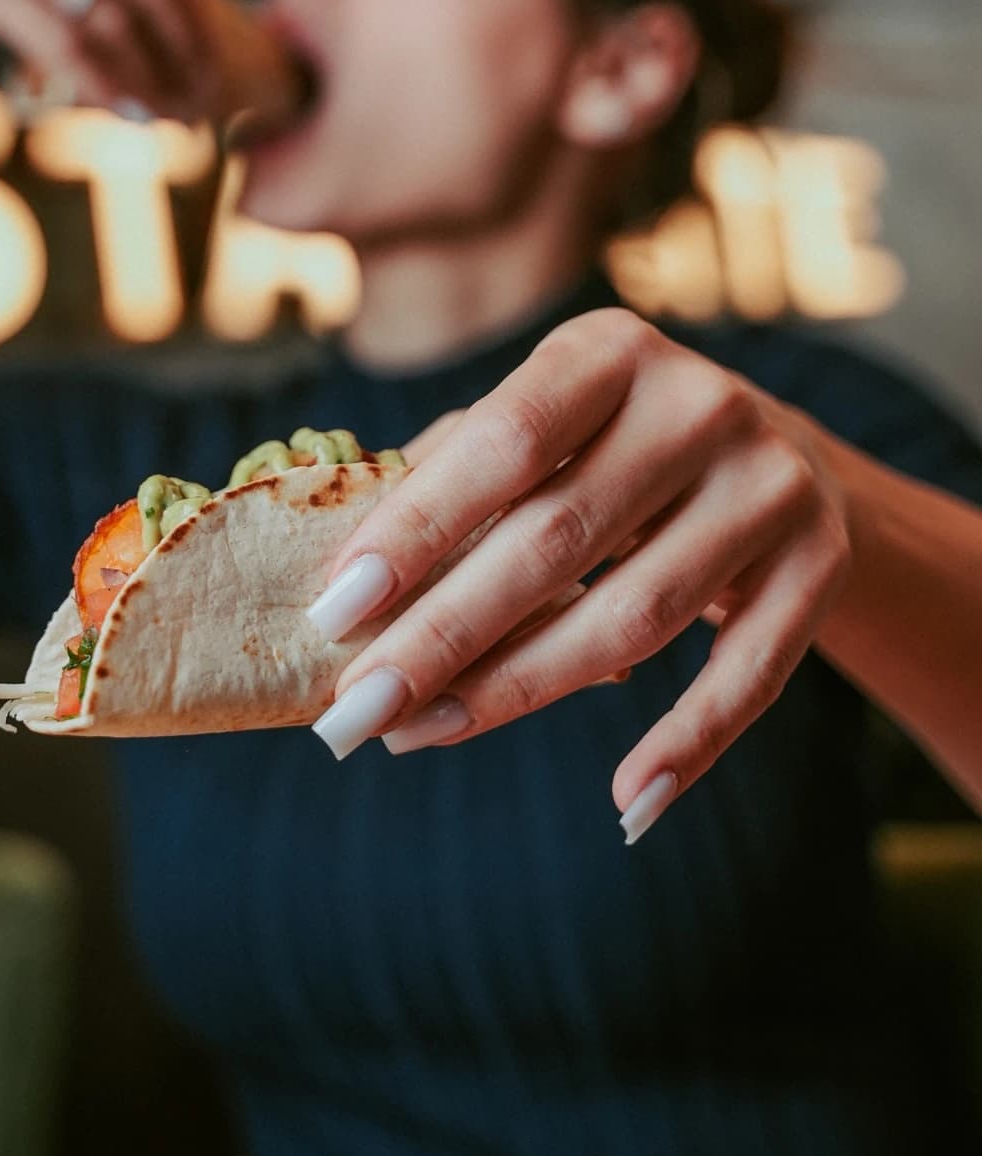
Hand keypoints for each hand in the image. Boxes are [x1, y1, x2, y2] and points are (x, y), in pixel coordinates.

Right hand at [0, 0, 214, 113]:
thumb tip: (120, 6)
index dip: (185, 8)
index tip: (203, 59)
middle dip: (183, 46)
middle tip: (204, 99)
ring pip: (112, 19)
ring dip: (149, 79)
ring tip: (169, 123)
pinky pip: (68, 46)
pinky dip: (103, 87)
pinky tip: (120, 118)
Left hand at [309, 308, 852, 838]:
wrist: (788, 456)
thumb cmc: (614, 447)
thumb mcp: (547, 423)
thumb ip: (456, 474)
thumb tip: (345, 575)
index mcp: (611, 352)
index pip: (504, 441)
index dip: (416, 528)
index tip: (335, 610)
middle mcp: (700, 404)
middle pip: (556, 543)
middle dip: (442, 636)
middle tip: (355, 710)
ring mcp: (770, 486)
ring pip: (634, 619)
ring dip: (518, 690)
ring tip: (422, 733)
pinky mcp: (819, 565)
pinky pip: (746, 677)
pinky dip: (685, 746)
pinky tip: (626, 804)